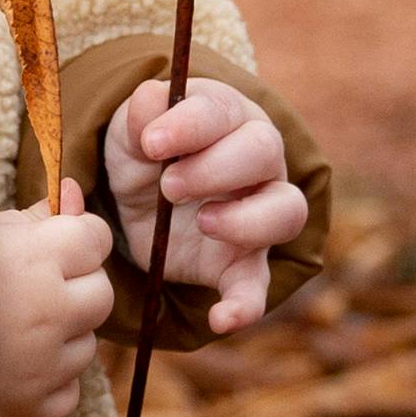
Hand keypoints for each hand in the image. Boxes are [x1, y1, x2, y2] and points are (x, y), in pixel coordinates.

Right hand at [0, 186, 113, 416]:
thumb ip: (34, 216)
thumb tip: (74, 195)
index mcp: (35, 260)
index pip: (96, 239)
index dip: (75, 239)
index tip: (51, 246)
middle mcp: (48, 313)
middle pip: (101, 294)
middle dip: (74, 288)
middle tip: (30, 290)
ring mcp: (42, 366)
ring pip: (86, 345)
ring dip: (61, 337)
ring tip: (10, 331)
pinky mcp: (31, 408)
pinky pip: (68, 393)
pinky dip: (48, 383)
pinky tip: (11, 369)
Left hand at [103, 77, 307, 336]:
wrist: (139, 200)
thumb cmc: (146, 153)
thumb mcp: (129, 133)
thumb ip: (138, 117)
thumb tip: (150, 98)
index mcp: (226, 117)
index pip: (220, 112)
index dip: (189, 125)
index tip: (152, 143)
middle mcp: (258, 161)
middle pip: (264, 152)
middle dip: (216, 168)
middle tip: (169, 186)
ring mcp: (258, 214)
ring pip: (286, 211)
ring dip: (247, 219)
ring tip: (203, 223)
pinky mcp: (244, 265)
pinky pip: (259, 286)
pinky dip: (246, 305)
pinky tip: (221, 318)